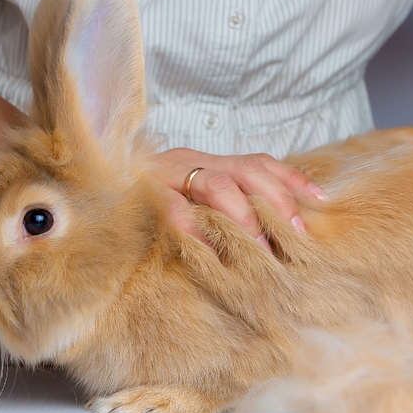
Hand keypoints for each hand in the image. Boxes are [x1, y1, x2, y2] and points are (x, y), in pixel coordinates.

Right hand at [150, 147, 325, 249]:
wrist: (92, 185)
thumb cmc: (150, 202)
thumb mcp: (191, 199)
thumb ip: (224, 206)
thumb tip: (274, 233)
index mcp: (208, 161)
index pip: (259, 162)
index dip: (291, 180)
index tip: (320, 202)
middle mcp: (190, 161)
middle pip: (245, 172)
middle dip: (275, 204)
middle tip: (294, 240)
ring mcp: (165, 175)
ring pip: (216, 186)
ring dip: (243, 219)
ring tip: (260, 251)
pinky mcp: (142, 196)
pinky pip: (172, 209)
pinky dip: (194, 228)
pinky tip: (209, 250)